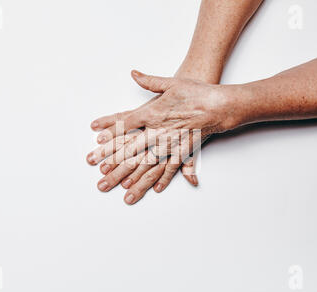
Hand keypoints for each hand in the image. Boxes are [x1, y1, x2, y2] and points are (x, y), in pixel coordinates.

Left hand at [87, 71, 242, 203]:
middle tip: (102, 179)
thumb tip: (134, 73)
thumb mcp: (171, 83)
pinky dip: (165, 179)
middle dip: (115, 167)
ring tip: (125, 193)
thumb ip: (149, 81)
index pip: (124, 126)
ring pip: (148, 166)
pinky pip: (171, 168)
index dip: (109, 136)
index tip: (97, 144)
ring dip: (136, 180)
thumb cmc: (196, 93)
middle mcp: (158, 132)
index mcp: (152, 114)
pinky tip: (156, 189)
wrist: (220, 104)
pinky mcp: (183, 151)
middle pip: (131, 152)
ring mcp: (170, 144)